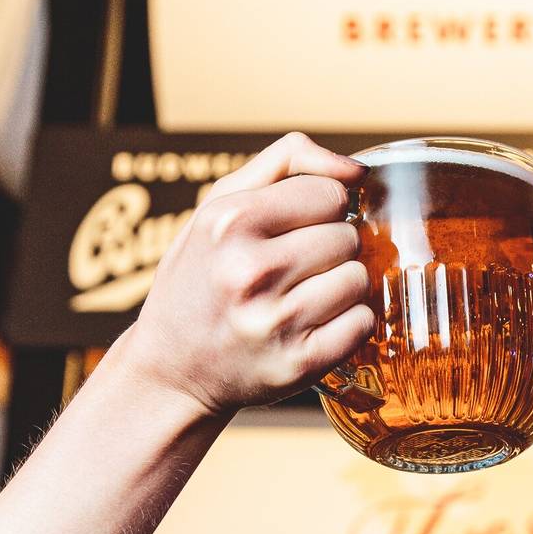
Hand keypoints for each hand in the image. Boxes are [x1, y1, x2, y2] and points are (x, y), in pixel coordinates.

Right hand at [113, 132, 374, 417]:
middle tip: (293, 270)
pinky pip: (362, 323)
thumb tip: (357, 171)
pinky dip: (347, 325)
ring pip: (358, 279)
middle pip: (347, 236)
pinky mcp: (300, 363)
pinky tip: (313, 327)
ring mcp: (275, 320)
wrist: (170, 371)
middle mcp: (250, 269)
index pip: (330, 194)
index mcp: (229, 221)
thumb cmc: (201, 278)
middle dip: (329, 249)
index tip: (294, 229)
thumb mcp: (220, 205)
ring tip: (302, 298)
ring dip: (340, 287)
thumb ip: (287, 162)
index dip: (320, 210)